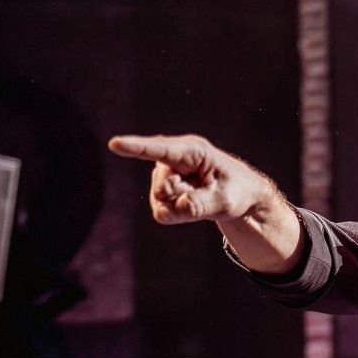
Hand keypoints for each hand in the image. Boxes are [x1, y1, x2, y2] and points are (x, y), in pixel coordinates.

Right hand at [108, 134, 274, 225]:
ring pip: (160, 201)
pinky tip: (193, 202)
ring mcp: (167, 172)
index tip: (114, 143)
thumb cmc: (237, 191)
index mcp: (193, 151)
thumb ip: (197, 206)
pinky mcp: (164, 186)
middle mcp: (175, 157)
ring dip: (181, 207)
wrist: (243, 196)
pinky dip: (178, 213)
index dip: (136, 147)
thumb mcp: (225, 201)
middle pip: (162, 188)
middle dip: (181, 199)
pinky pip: (162, 209)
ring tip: (201, 196)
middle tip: (206, 194)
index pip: (160, 150)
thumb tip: (163, 213)